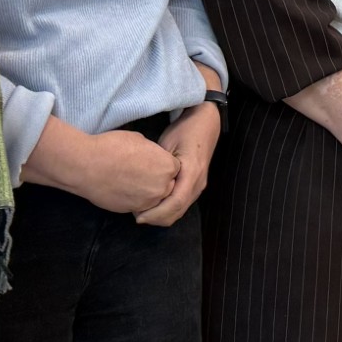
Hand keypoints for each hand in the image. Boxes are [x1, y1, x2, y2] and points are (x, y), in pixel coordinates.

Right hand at [24, 119, 181, 214]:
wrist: (86, 166)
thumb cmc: (112, 147)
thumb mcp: (140, 140)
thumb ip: (153, 153)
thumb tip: (153, 157)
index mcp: (168, 166)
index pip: (174, 168)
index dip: (162, 164)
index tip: (151, 161)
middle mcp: (162, 186)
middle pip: (167, 185)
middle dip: (158, 180)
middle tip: (141, 172)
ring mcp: (147, 201)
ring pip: (154, 198)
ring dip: (147, 192)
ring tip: (132, 181)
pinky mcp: (132, 210)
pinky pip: (140, 206)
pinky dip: (135, 199)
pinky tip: (124, 189)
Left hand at [136, 100, 220, 226]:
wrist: (206, 122)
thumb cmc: (185, 129)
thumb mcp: (168, 143)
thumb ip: (159, 166)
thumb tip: (142, 187)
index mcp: (192, 173)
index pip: (175, 203)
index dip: (156, 214)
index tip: (137, 215)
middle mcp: (198, 183)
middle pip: (177, 212)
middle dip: (156, 218)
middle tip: (135, 214)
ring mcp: (199, 185)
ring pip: (180, 211)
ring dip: (161, 215)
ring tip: (141, 209)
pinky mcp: (196, 185)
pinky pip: (182, 205)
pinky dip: (167, 210)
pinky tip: (153, 203)